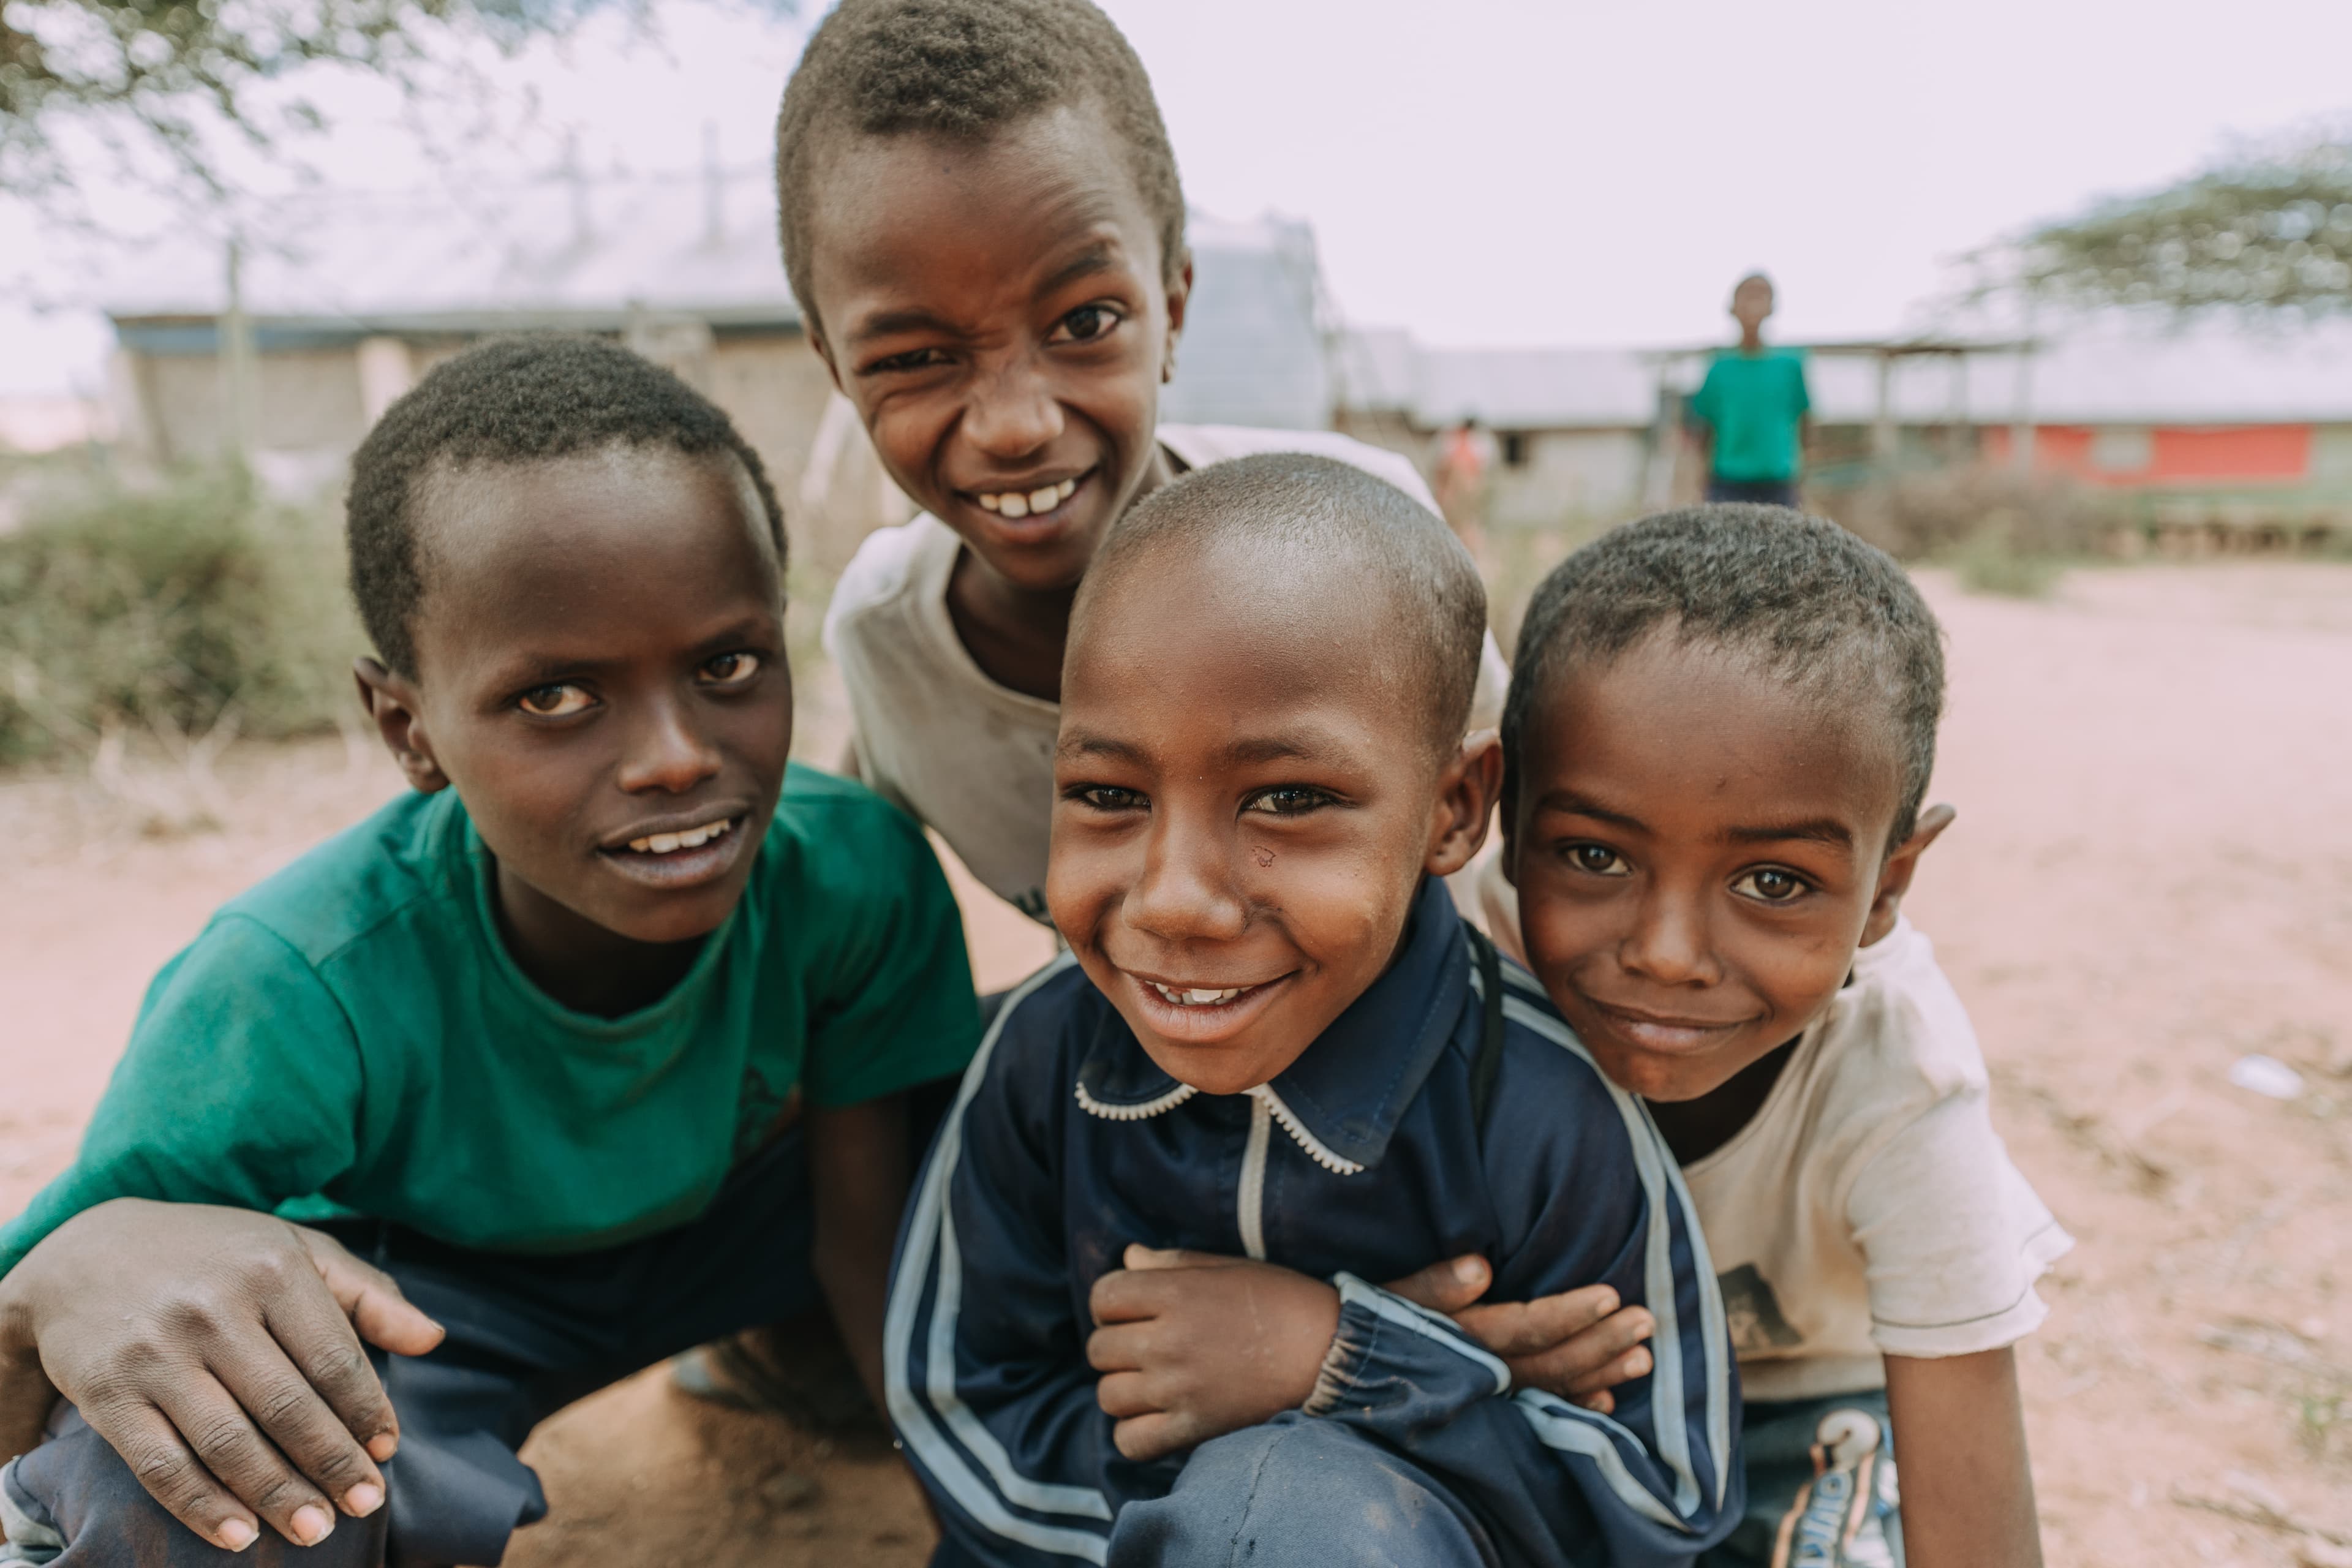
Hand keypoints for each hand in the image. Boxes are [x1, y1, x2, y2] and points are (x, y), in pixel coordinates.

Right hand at [0, 1200, 444, 1551]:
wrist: (83, 1254)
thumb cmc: (214, 1256)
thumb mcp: (294, 1249)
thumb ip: (366, 1295)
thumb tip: (433, 1339)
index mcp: (271, 1269)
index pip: (333, 1358)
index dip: (366, 1412)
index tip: (387, 1452)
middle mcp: (213, 1309)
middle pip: (287, 1406)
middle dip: (332, 1463)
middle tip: (366, 1505)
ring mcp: (157, 1353)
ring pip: (229, 1442)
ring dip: (277, 1495)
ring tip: (316, 1532)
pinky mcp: (108, 1394)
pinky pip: (161, 1464)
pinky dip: (202, 1506)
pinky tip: (240, 1535)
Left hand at [1086, 1246, 1338, 1462]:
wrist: (1329, 1354)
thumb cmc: (1281, 1301)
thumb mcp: (1228, 1268)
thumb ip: (1173, 1262)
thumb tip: (1128, 1257)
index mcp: (1176, 1293)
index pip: (1103, 1297)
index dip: (1110, 1303)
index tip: (1131, 1311)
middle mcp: (1170, 1340)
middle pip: (1099, 1348)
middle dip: (1114, 1344)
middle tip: (1143, 1347)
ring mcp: (1179, 1388)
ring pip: (1109, 1395)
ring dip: (1122, 1388)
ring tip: (1149, 1383)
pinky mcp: (1195, 1428)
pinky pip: (1131, 1441)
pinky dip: (1133, 1433)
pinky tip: (1153, 1419)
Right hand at [1383, 1255, 1653, 1413]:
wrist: (1340, 1368)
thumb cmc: (1371, 1322)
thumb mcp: (1399, 1296)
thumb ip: (1438, 1283)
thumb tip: (1479, 1266)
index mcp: (1468, 1338)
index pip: (1531, 1326)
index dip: (1572, 1313)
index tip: (1612, 1295)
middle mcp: (1485, 1374)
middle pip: (1555, 1362)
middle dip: (1604, 1343)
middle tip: (1648, 1323)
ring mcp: (1490, 1396)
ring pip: (1556, 1387)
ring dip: (1602, 1374)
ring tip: (1643, 1359)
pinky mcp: (1490, 1408)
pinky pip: (1541, 1413)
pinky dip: (1574, 1406)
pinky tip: (1605, 1401)